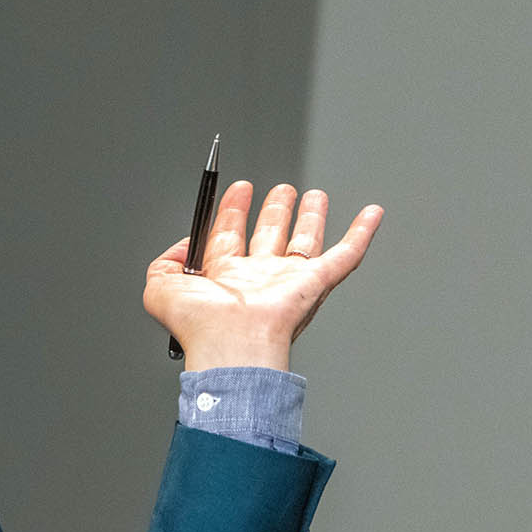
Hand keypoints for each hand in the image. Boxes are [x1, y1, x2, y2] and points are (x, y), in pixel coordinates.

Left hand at [144, 181, 382, 371]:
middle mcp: (258, 279)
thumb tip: (182, 247)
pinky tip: (371, 213)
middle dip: (275, 210)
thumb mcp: (160, 289)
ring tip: (313, 196)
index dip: (234, 210)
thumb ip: (163, 263)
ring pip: (304, 241)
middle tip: (281, 189)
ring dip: (310, 217)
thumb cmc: (199, 326)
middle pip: (270, 234)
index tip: (239, 188)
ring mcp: (288, 281)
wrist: (231, 343)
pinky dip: (361, 233)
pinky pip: (345, 255)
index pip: (230, 236)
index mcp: (225, 278)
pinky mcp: (315, 284)